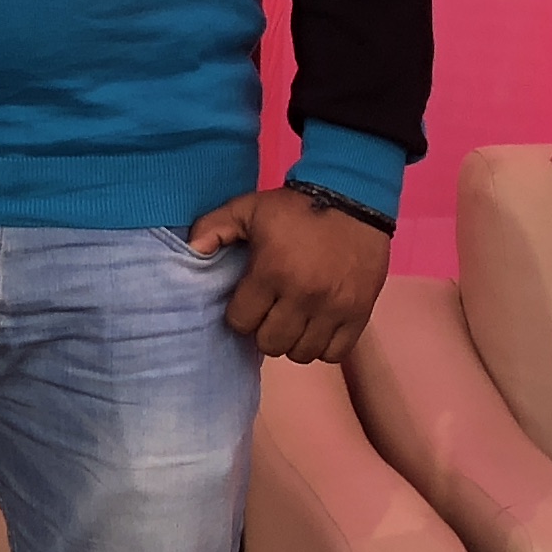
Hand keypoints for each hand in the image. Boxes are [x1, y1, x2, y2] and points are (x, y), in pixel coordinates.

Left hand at [198, 187, 391, 364]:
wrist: (353, 198)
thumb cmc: (295, 207)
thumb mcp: (247, 208)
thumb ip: (213, 228)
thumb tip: (192, 251)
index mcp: (271, 272)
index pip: (242, 321)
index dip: (240, 314)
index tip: (247, 302)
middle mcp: (303, 296)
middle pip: (271, 343)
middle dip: (263, 331)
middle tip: (269, 313)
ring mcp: (334, 308)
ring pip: (302, 353)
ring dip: (292, 341)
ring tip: (292, 321)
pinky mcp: (359, 313)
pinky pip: (335, 353)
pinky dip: (322, 346)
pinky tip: (316, 327)